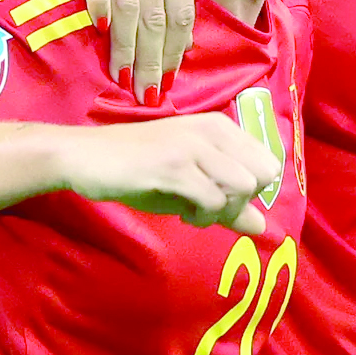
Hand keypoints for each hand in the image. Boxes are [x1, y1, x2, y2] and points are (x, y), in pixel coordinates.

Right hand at [21, 0, 194, 103]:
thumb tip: (180, 36)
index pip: (182, 8)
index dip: (177, 49)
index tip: (170, 81)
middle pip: (157, 14)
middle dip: (154, 60)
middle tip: (147, 94)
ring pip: (129, 6)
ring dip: (126, 47)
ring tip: (122, 77)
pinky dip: (99, 9)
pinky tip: (97, 32)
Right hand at [55, 113, 281, 235]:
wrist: (86, 157)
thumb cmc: (138, 167)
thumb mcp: (188, 185)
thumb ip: (228, 204)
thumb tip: (262, 227)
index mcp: (218, 127)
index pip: (269, 162)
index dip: (253, 190)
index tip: (223, 197)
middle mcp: (211, 130)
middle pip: (263, 174)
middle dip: (243, 201)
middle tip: (212, 207)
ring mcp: (193, 146)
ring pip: (242, 187)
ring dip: (223, 211)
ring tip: (195, 212)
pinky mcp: (174, 166)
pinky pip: (213, 200)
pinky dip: (202, 217)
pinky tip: (182, 214)